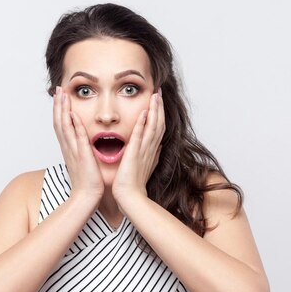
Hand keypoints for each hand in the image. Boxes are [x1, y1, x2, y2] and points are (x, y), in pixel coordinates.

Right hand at [53, 86, 103, 201]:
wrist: (87, 197)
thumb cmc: (88, 182)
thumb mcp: (83, 161)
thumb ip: (82, 149)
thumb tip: (85, 139)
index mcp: (69, 148)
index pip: (61, 125)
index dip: (59, 110)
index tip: (60, 96)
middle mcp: (68, 148)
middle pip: (59, 122)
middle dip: (58, 105)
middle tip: (58, 89)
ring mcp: (74, 152)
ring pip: (64, 127)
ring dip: (63, 110)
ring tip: (63, 95)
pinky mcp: (82, 157)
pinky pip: (77, 139)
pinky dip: (75, 126)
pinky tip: (74, 115)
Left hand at [112, 90, 164, 205]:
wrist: (130, 198)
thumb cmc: (134, 187)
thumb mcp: (145, 168)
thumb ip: (152, 156)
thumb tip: (158, 148)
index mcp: (151, 152)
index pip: (158, 129)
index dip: (159, 114)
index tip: (158, 102)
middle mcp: (151, 150)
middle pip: (159, 124)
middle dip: (159, 107)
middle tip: (159, 92)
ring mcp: (144, 152)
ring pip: (153, 127)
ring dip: (154, 111)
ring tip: (155, 95)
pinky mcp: (135, 155)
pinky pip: (140, 136)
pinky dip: (142, 124)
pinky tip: (143, 112)